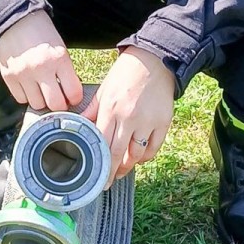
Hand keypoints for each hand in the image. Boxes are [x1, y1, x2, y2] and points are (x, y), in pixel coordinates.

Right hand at [0, 10, 83, 112]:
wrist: (15, 20)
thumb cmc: (42, 34)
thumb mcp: (60, 48)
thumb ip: (65, 71)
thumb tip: (69, 95)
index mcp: (59, 59)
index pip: (73, 93)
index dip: (74, 99)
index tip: (72, 97)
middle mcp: (41, 68)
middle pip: (55, 104)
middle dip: (59, 105)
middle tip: (58, 99)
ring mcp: (23, 74)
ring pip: (37, 105)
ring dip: (41, 101)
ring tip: (42, 90)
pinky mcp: (9, 77)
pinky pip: (20, 99)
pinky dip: (26, 96)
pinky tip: (29, 87)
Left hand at [83, 46, 174, 184]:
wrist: (154, 61)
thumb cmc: (126, 73)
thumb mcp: (104, 89)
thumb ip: (92, 110)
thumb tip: (80, 124)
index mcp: (111, 110)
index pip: (103, 144)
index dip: (100, 165)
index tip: (97, 178)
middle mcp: (130, 118)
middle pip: (119, 154)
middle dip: (113, 172)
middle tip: (108, 182)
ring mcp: (148, 121)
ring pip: (137, 154)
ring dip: (129, 165)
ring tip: (122, 170)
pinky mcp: (163, 122)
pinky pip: (154, 147)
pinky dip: (146, 156)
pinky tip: (139, 157)